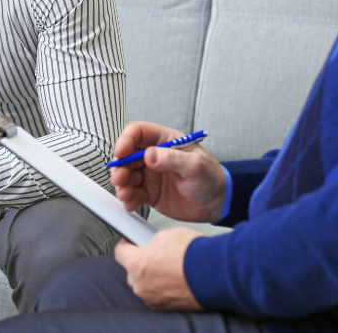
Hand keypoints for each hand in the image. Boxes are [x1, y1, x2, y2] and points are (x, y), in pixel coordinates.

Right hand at [110, 121, 224, 222]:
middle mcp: (155, 156)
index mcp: (166, 141)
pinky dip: (128, 199)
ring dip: (122, 184)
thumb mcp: (195, 166)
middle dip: (120, 167)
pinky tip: (131, 203)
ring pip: (127, 175)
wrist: (217, 204)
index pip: (139, 132)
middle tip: (120, 178)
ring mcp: (151, 175)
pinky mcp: (150, 192)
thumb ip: (172, 159)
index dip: (126, 139)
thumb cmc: (211, 179)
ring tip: (125, 194)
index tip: (121, 152)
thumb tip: (149, 154)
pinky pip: (133, 194)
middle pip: (127, 155)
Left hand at [114, 228, 203, 311]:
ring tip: (169, 268)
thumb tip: (149, 243)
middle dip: (140, 262)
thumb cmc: (193, 255)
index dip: (126, 244)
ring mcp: (152, 298)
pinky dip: (163, 288)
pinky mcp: (165, 307)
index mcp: (136, 264)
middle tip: (155, 255)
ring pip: (145, 285)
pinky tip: (175, 279)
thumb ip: (151, 241)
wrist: (216, 274)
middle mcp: (141, 285)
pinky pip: (157, 295)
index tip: (130, 242)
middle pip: (131, 271)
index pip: (119, 252)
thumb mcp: (167, 235)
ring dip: (152, 277)